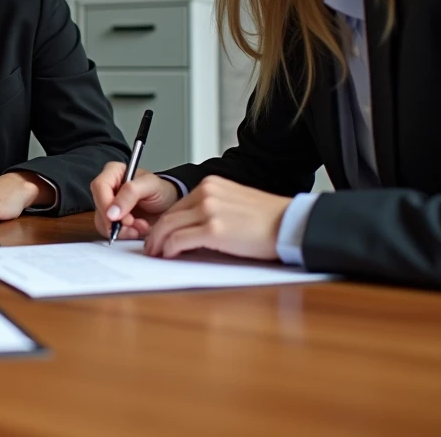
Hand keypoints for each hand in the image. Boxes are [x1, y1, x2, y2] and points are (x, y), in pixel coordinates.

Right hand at [91, 162, 178, 238]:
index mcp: (114, 172)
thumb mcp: (151, 186)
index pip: (99, 186)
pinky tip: (137, 230)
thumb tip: (112, 211)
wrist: (170, 207)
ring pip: (102, 222)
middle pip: (99, 206)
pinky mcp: (112, 221)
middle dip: (116, 220)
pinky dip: (124, 234)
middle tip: (134, 223)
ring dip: (122, 229)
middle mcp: (107, 188)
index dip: (105, 203)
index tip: (117, 218)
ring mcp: (109, 206)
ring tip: (140, 226)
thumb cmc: (163, 191)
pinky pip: (109, 232)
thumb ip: (131, 193)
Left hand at [143, 176, 290, 260]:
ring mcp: (209, 210)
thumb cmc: (267, 220)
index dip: (165, 222)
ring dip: (158, 242)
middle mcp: (207, 193)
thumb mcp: (234, 203)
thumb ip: (212, 209)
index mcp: (211, 185)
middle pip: (169, 215)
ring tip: (156, 253)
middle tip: (151, 247)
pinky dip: (169, 248)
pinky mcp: (213, 229)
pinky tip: (168, 255)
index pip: (178, 205)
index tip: (159, 234)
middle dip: (156, 233)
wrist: (290, 224)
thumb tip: (192, 228)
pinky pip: (179, 240)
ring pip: (168, 226)